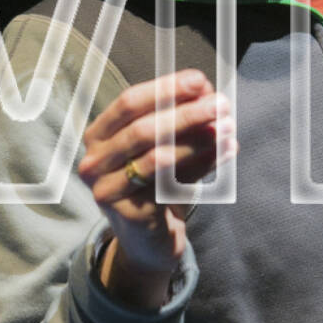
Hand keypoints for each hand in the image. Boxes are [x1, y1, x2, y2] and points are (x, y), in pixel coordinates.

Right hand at [77, 70, 236, 304]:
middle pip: (142, 129)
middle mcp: (94, 161)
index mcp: (98, 135)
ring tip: (228, 126)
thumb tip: (206, 90)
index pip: (128, 103)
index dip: (164, 89)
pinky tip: (227, 151)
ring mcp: (106, 190)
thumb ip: (179, 119)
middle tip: (221, 103)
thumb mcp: (164, 146)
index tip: (200, 80)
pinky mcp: (129, 214)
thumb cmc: (155, 184)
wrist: (149, 241)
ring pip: (156, 157)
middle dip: (186, 113)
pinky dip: (202, 164)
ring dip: (197, 138)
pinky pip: (170, 185)